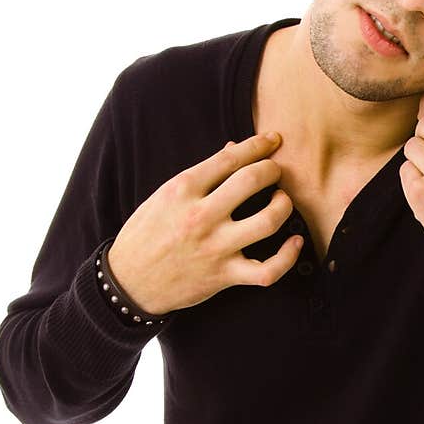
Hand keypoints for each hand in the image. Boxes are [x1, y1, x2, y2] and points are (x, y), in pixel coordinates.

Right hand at [106, 133, 302, 314]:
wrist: (129, 282)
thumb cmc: (146, 234)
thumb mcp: (164, 196)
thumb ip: (200, 175)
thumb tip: (233, 149)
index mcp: (182, 190)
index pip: (230, 158)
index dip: (257, 145)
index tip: (271, 140)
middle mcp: (201, 216)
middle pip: (252, 181)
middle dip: (272, 170)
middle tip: (276, 171)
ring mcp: (215, 247)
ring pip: (267, 221)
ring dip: (284, 206)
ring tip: (282, 201)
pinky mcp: (224, 276)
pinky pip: (268, 270)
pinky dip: (288, 257)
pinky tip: (295, 242)